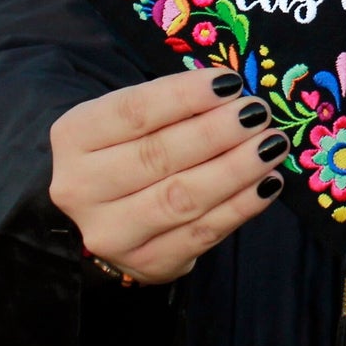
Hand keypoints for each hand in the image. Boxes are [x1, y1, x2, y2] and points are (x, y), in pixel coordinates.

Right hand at [49, 69, 287, 284]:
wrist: (104, 211)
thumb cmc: (126, 147)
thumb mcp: (129, 119)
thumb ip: (171, 106)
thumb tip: (233, 94)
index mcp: (74, 137)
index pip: (133, 112)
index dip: (185, 96)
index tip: (230, 82)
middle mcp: (81, 188)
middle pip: (157, 156)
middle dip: (216, 133)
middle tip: (258, 113)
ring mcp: (111, 233)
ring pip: (181, 198)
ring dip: (235, 169)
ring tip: (271, 145)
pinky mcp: (147, 263)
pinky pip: (202, 234)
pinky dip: (241, 206)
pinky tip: (268, 183)